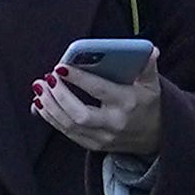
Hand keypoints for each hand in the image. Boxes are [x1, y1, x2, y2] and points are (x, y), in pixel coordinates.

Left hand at [32, 60, 165, 161]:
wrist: (155, 137)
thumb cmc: (148, 104)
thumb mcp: (152, 84)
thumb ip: (148, 66)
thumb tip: (150, 49)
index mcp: (128, 103)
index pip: (99, 90)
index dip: (78, 79)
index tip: (60, 67)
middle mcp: (114, 123)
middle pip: (80, 114)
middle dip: (59, 96)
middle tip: (46, 79)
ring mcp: (103, 137)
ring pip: (70, 126)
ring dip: (50, 107)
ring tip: (39, 88)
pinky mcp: (94, 145)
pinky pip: (68, 133)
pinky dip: (52, 118)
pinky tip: (41, 104)